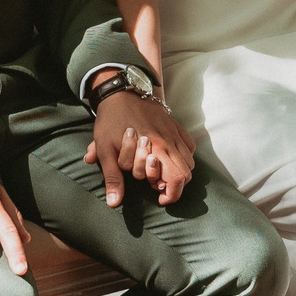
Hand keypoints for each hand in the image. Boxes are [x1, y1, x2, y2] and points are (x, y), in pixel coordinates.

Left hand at [86, 90, 195, 206]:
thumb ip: (112, 178)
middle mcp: (170, 142)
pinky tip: (169, 156)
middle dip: (173, 186)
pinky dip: (184, 156)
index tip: (159, 198)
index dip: (170, 195)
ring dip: (178, 171)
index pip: (176, 180)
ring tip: (161, 172)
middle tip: (156, 184)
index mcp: (155, 149)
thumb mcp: (106, 150)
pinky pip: (190, 146)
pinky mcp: (175, 125)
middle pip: (186, 174)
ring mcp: (174, 133)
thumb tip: (114, 203)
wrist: (120, 92)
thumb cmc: (111, 121)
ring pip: (189, 162)